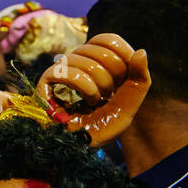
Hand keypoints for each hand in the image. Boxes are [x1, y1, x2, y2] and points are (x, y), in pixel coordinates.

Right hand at [36, 34, 150, 144]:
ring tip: (95, 102)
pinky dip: (85, 88)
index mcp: (96, 62)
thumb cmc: (101, 126)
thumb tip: (141, 50)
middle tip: (108, 95)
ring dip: (98, 86)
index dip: (122, 54)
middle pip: (100, 50)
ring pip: (86, 61)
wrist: (77, 147)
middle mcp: (77, 61)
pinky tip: (85, 101)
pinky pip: (69, 72)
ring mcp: (61, 69)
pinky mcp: (46, 80)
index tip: (124, 78)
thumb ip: (139, 80)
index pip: (108, 39)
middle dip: (112, 76)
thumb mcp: (128, 106)